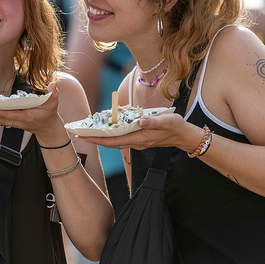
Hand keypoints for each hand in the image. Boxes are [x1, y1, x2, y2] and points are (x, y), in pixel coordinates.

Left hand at [0, 81, 65, 140]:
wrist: (46, 128)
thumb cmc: (49, 114)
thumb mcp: (53, 103)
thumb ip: (53, 94)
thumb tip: (53, 85)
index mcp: (26, 117)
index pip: (13, 116)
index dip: (3, 114)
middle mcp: (16, 121)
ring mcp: (10, 122)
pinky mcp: (7, 120)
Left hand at [79, 112, 198, 152]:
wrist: (184, 136)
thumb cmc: (176, 127)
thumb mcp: (166, 121)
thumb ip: (153, 121)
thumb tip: (141, 120)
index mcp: (140, 138)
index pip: (114, 140)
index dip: (99, 138)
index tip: (86, 136)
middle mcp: (136, 142)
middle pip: (111, 142)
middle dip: (95, 139)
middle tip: (80, 134)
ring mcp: (137, 142)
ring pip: (115, 141)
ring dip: (102, 138)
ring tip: (88, 132)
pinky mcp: (140, 138)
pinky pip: (121, 138)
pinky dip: (111, 135)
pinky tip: (106, 130)